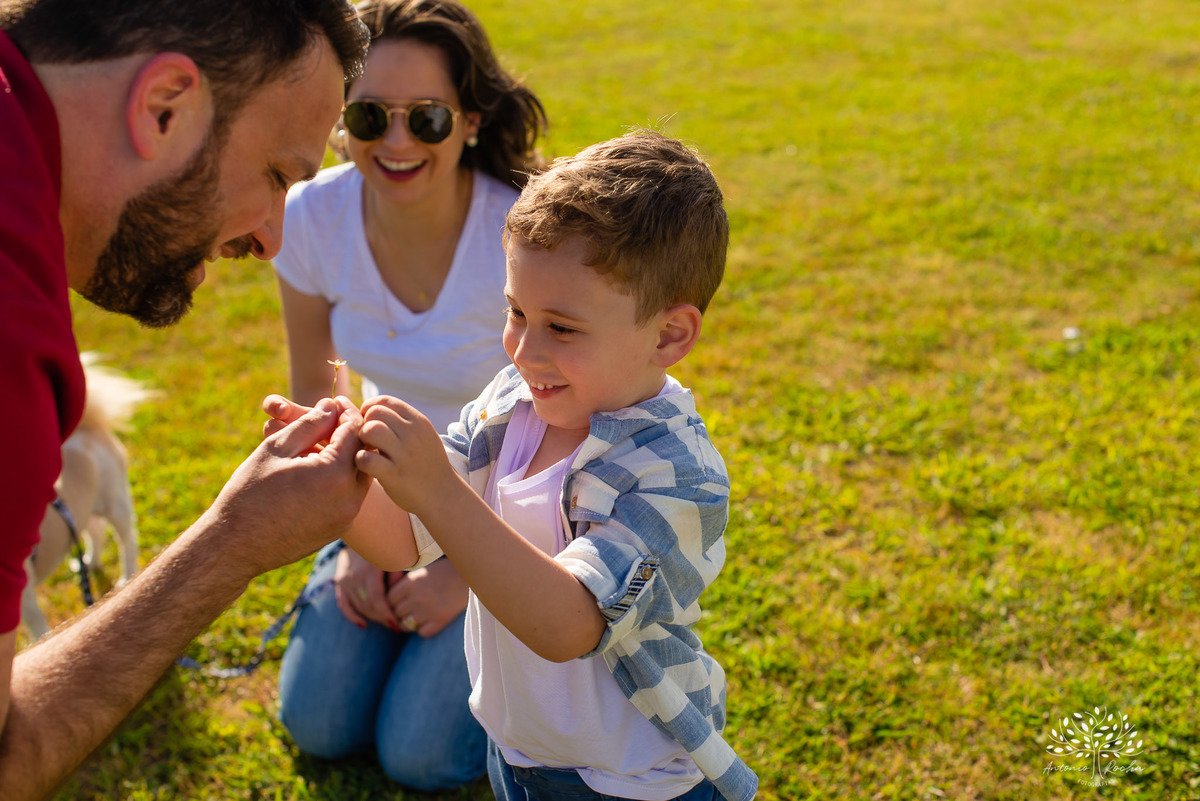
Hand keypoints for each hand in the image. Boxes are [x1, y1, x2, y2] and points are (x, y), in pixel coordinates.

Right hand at [207, 398, 370, 577]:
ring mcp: (345, 517)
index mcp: (335, 475)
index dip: (346, 412)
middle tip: (329, 422)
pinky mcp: (338, 530)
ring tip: (320, 445)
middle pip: (363, 454)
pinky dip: (339, 480)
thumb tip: (331, 406)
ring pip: (358, 477)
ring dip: (345, 457)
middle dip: (349, 435)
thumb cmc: (250, 493)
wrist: (235, 545)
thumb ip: (310, 424)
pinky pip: (348, 497)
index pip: (355, 432)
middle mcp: (348, 499)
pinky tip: (316, 472)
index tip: (334, 403)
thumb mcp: (277, 449)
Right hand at [332, 546, 400, 629]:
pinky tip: (363, 625)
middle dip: (382, 618)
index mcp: (369, 570)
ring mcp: (345, 580)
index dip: (386, 614)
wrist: (361, 531)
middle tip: (396, 626)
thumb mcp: (393, 554)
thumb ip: (396, 572)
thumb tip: (397, 590)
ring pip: (358, 606)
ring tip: (386, 623)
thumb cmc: (384, 543)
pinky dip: (352, 616)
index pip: (377, 599)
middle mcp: (354, 576)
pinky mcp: (339, 583)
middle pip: (368, 606)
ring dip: (372, 617)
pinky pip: (343, 604)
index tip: (397, 625)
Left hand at [356, 396, 454, 516]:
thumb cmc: (426, 464)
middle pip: (375, 412)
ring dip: (361, 439)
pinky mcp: (394, 475)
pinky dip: (361, 460)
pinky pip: (366, 458)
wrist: (443, 495)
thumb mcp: (423, 436)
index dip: (369, 408)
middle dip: (364, 423)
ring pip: (371, 429)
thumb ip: (403, 421)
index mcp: (419, 422)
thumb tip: (374, 408)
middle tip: (366, 439)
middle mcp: (412, 434)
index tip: (367, 422)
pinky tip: (367, 466)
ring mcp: (404, 455)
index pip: (385, 401)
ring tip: (367, 450)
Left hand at [386, 558, 468, 637]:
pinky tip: (429, 622)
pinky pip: (422, 633)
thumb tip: (389, 597)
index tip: (398, 602)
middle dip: (399, 613)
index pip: (388, 599)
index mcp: (410, 582)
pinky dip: (424, 629)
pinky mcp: (440, 620)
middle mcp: (416, 597)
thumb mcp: (423, 570)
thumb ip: (405, 582)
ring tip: (417, 617)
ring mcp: (427, 610)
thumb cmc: (447, 570)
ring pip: (405, 625)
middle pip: (395, 613)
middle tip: (407, 611)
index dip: (392, 602)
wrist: (472, 576)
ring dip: (409, 623)